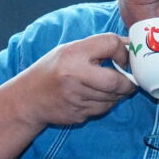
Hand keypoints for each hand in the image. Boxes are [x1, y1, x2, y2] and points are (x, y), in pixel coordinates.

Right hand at [16, 33, 135, 126]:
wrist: (29, 99)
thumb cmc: (52, 70)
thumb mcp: (69, 50)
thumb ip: (98, 46)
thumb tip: (130, 45)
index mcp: (73, 53)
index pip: (111, 43)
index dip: (122, 51)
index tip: (121, 58)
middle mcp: (74, 75)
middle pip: (116, 81)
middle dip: (128, 83)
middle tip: (129, 80)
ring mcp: (76, 98)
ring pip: (112, 98)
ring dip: (118, 94)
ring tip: (110, 87)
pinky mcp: (78, 114)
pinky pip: (103, 109)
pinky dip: (106, 103)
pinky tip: (96, 97)